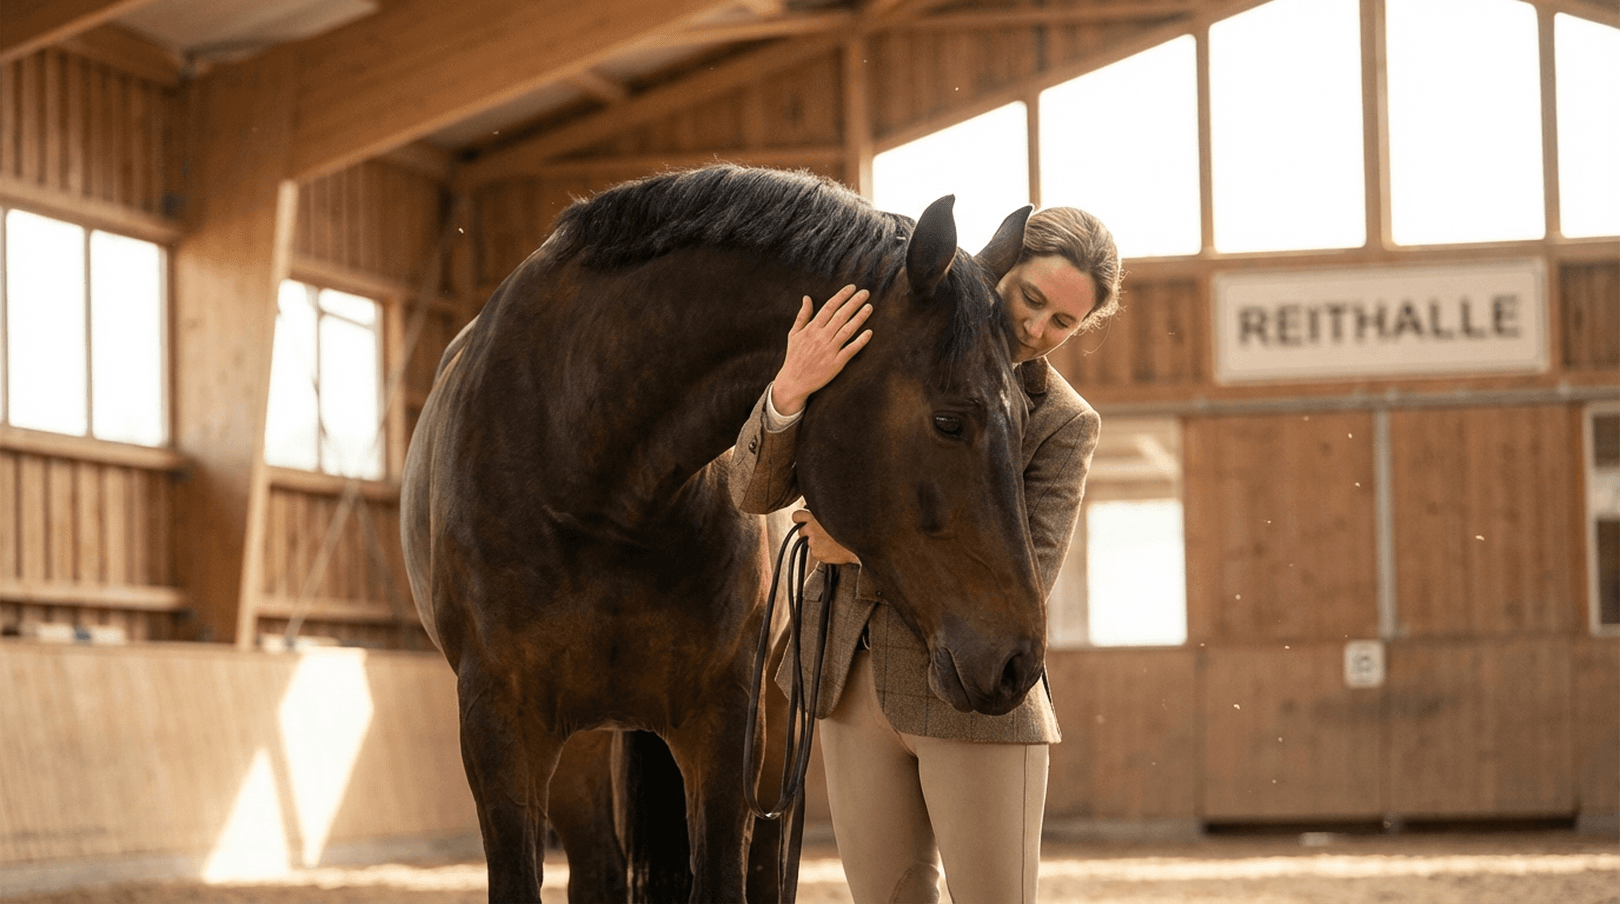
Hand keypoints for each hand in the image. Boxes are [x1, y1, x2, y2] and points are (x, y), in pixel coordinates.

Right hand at [770, 285, 872, 416]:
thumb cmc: (794, 356)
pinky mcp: (836, 363)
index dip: (841, 296)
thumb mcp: (794, 334)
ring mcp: (829, 350)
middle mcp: (821, 337)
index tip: (852, 288)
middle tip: (866, 292)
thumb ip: (802, 315)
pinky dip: (860, 341)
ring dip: (860, 318)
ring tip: (869, 307)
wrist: (794, 381)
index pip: (829, 307)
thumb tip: (807, 298)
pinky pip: (850, 350)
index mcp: (811, 329)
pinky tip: (869, 332)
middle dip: (854, 302)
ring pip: (847, 330)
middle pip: (840, 315)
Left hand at [792, 509, 859, 565]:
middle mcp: (812, 528)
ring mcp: (813, 541)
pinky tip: (833, 550)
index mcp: (816, 515)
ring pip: (810, 543)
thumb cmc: (851, 527)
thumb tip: (819, 512)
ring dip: (817, 543)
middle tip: (817, 535)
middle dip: (806, 533)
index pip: (796, 515)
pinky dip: (823, 552)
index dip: (799, 519)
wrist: (858, 542)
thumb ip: (825, 513)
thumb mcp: (837, 514)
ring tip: (831, 543)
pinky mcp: (816, 553)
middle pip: (800, 531)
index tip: (802, 521)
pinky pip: (816, 553)